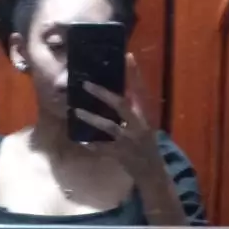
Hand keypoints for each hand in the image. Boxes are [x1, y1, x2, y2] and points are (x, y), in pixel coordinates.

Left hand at [74, 53, 162, 184]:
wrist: (153, 172)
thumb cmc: (147, 144)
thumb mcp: (145, 124)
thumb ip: (134, 108)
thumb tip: (120, 89)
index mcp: (146, 115)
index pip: (141, 90)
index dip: (135, 73)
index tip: (127, 55)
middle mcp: (139, 125)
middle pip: (121, 104)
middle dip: (103, 93)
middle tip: (85, 84)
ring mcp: (130, 140)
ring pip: (108, 126)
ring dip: (91, 118)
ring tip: (76, 110)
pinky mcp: (122, 155)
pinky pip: (103, 148)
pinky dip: (92, 144)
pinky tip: (81, 140)